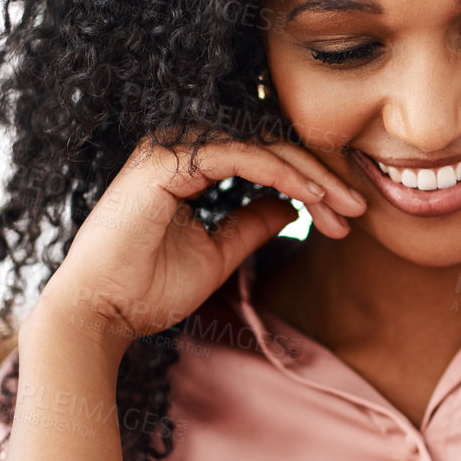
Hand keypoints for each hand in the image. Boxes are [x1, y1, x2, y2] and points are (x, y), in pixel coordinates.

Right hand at [38, 130, 364, 348]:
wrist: (101, 313)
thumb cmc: (148, 288)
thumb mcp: (220, 253)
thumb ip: (253, 223)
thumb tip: (293, 205)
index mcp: (187, 165)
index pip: (263, 159)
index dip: (310, 184)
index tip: (346, 218)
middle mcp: (178, 148)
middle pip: (268, 147)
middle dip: (320, 178)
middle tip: (360, 209)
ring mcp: (170, 149)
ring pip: (260, 147)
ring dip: (309, 176)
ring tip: (346, 207)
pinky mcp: (167, 161)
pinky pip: (240, 156)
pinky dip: (281, 174)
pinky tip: (313, 196)